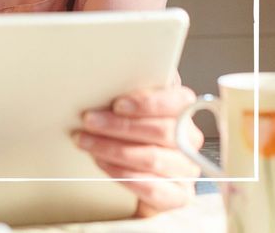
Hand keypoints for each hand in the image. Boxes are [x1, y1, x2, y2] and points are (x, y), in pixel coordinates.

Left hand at [75, 83, 201, 215]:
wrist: (140, 179)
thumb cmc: (133, 137)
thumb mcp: (131, 111)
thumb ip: (129, 96)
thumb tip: (104, 79)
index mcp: (182, 113)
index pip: (180, 101)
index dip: (149, 102)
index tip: (118, 104)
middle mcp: (188, 141)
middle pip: (163, 131)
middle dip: (119, 125)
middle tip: (89, 121)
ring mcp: (186, 170)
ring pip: (153, 158)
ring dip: (112, 148)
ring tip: (86, 141)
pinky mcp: (178, 196)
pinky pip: (153, 187)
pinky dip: (122, 173)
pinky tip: (102, 162)